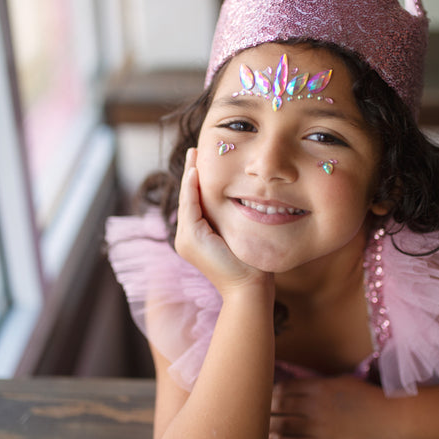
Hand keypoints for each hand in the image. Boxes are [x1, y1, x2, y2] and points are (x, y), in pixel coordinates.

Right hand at [175, 148, 271, 296]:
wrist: (249, 288)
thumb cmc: (252, 265)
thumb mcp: (240, 235)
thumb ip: (233, 219)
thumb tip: (245, 196)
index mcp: (197, 237)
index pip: (195, 202)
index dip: (197, 181)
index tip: (203, 160)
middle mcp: (186, 238)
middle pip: (188, 197)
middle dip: (191, 172)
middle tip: (195, 150)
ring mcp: (186, 240)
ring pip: (187, 200)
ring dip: (190, 175)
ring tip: (194, 154)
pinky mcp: (192, 239)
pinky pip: (190, 207)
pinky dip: (191, 188)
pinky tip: (195, 171)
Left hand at [269, 376, 388, 438]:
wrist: (387, 416)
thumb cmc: (365, 395)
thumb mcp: (340, 380)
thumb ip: (317, 383)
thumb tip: (294, 385)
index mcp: (320, 387)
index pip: (285, 387)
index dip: (271, 390)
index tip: (263, 391)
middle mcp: (316, 405)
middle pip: (280, 404)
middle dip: (265, 406)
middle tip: (254, 407)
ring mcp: (320, 426)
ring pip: (284, 424)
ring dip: (268, 424)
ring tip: (257, 424)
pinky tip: (272, 438)